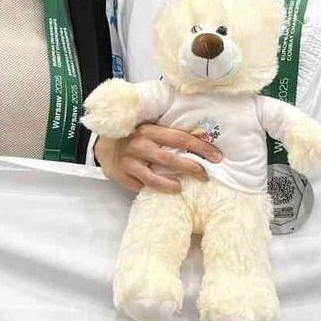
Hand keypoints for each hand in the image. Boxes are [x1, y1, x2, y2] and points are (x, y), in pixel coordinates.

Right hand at [95, 123, 221, 192]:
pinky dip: (155, 190)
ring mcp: (130, 163)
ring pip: (154, 178)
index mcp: (150, 130)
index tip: (217, 157)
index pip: (180, 138)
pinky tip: (165, 192)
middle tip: (205, 175)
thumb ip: (167, 134)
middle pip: (170, 159)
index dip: (200, 148)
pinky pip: (141, 187)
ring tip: (182, 187)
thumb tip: (200, 142)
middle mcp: (140, 146)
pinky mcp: (122, 177)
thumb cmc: (133, 136)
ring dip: (171, 184)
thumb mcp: (149, 128)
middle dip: (191, 168)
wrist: (103, 145)